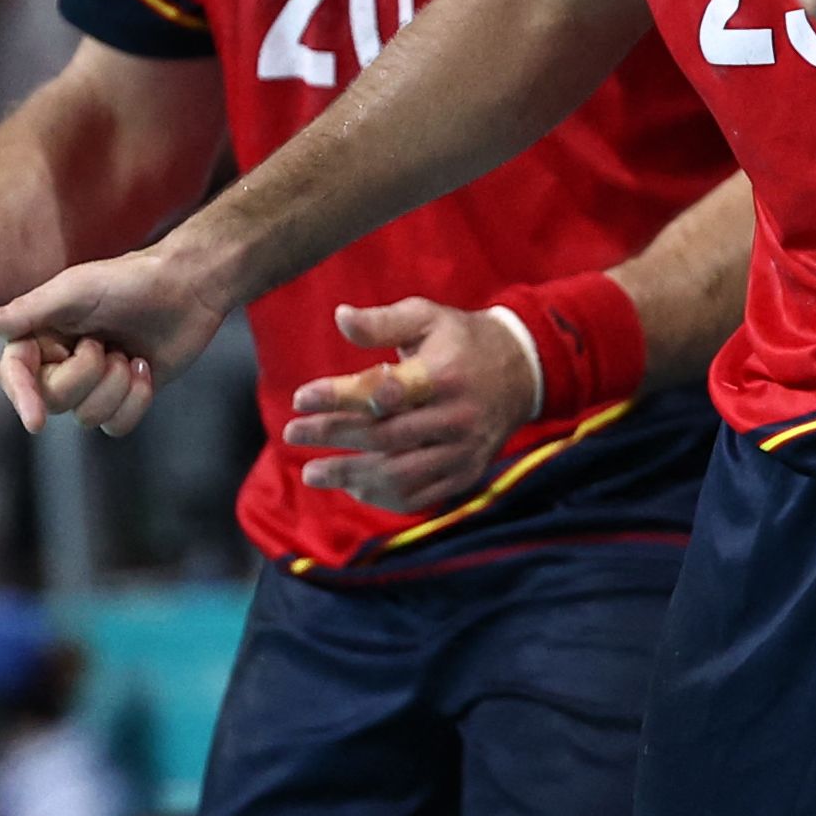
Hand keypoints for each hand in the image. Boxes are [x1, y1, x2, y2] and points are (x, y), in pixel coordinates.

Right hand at [0, 247, 230, 436]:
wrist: (188, 286)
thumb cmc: (130, 280)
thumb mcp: (75, 290)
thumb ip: (27, 311)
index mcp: (41, 335)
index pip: (15, 375)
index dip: (22, 398)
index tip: (36, 422)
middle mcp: (61, 361)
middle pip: (54, 400)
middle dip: (86, 376)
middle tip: (105, 343)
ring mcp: (93, 382)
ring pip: (87, 418)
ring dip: (116, 386)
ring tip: (130, 354)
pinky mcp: (123, 395)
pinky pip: (117, 426)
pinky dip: (136, 400)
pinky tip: (146, 368)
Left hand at [280, 299, 536, 513]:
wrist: (523, 370)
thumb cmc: (463, 340)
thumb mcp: (427, 317)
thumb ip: (383, 322)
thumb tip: (340, 317)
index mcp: (445, 374)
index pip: (384, 392)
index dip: (339, 396)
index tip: (299, 397)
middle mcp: (457, 417)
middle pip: (385, 436)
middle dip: (333, 436)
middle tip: (292, 434)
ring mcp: (463, 451)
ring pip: (400, 474)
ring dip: (351, 476)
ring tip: (312, 472)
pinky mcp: (467, 472)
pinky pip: (420, 496)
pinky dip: (383, 497)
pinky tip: (354, 487)